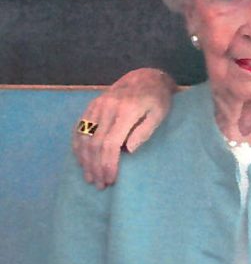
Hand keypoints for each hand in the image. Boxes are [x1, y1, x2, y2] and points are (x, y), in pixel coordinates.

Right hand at [73, 68, 175, 188]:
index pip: (111, 143)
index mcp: (126, 110)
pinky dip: (78, 146)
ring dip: (84, 160)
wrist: (145, 78)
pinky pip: (79, 128)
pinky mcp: (91, 106)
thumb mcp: (159, 114)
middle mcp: (107, 107)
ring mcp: (96, 105)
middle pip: (94, 143)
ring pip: (83, 137)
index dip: (109, 163)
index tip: (111, 179)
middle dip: (96, 167)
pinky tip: (81, 160)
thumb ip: (144, 132)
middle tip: (100, 184)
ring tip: (90, 178)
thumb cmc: (157, 100)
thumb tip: (128, 151)